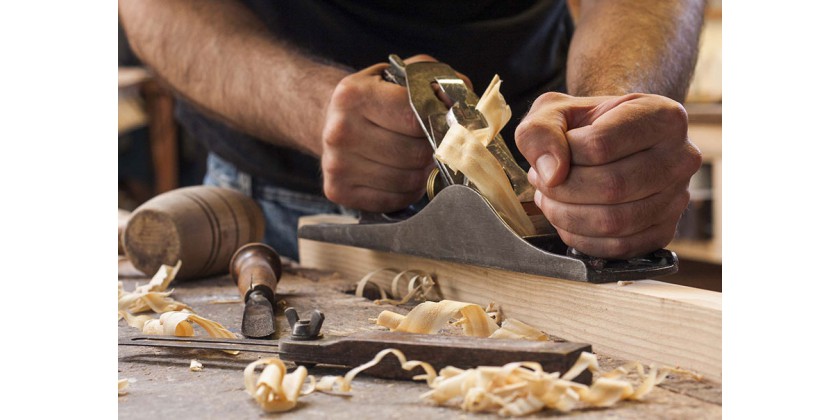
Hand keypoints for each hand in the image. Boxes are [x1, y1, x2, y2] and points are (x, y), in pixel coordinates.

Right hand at [320, 55, 446, 211]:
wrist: (329, 118)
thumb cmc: (376, 98)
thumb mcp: (401, 76)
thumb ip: (436, 82)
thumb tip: (462, 105)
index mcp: (354, 95)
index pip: (414, 117)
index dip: (437, 123)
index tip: (444, 124)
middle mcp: (340, 131)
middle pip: (413, 154)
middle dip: (431, 151)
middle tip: (432, 144)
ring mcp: (336, 164)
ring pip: (407, 181)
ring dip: (422, 173)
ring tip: (418, 160)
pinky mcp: (338, 190)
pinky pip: (393, 200)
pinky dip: (407, 191)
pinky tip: (402, 175)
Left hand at [515, 93, 701, 258]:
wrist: (609, 142)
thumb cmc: (584, 125)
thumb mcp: (553, 111)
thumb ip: (541, 131)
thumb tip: (551, 174)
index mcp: (662, 116)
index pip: (600, 145)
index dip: (564, 155)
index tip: (553, 153)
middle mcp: (681, 157)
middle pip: (611, 186)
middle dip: (563, 190)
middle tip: (542, 182)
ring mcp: (677, 198)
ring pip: (615, 221)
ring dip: (567, 216)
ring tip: (551, 198)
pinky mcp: (665, 231)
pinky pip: (619, 247)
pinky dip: (582, 239)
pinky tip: (567, 219)